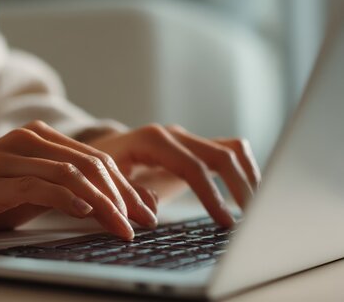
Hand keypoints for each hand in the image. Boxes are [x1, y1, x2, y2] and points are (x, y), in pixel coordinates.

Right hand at [0, 121, 157, 239]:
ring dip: (104, 202)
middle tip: (145, 222)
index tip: (146, 212)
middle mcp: (30, 141)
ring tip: (124, 226)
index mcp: (41, 140)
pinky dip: (67, 198)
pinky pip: (40, 184)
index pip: (96, 160)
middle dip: (124, 195)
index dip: (126, 186)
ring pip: (73, 173)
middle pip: (92, 164)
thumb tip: (99, 210)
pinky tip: (87, 212)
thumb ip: (58, 193)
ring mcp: (12, 156)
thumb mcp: (24, 193)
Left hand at [87, 124, 261, 226]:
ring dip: (248, 176)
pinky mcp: (193, 148)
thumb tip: (152, 212)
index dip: (211, 195)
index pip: (192, 166)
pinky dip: (243, 170)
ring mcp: (185, 139)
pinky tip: (250, 194)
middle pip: (220, 154)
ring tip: (259, 207)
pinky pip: (227, 152)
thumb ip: (128, 196)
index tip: (225, 221)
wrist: (96, 156)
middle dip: (240, 186)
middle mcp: (173, 135)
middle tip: (254, 218)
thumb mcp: (105, 184)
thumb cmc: (100, 173)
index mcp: (152, 141)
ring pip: (230, 149)